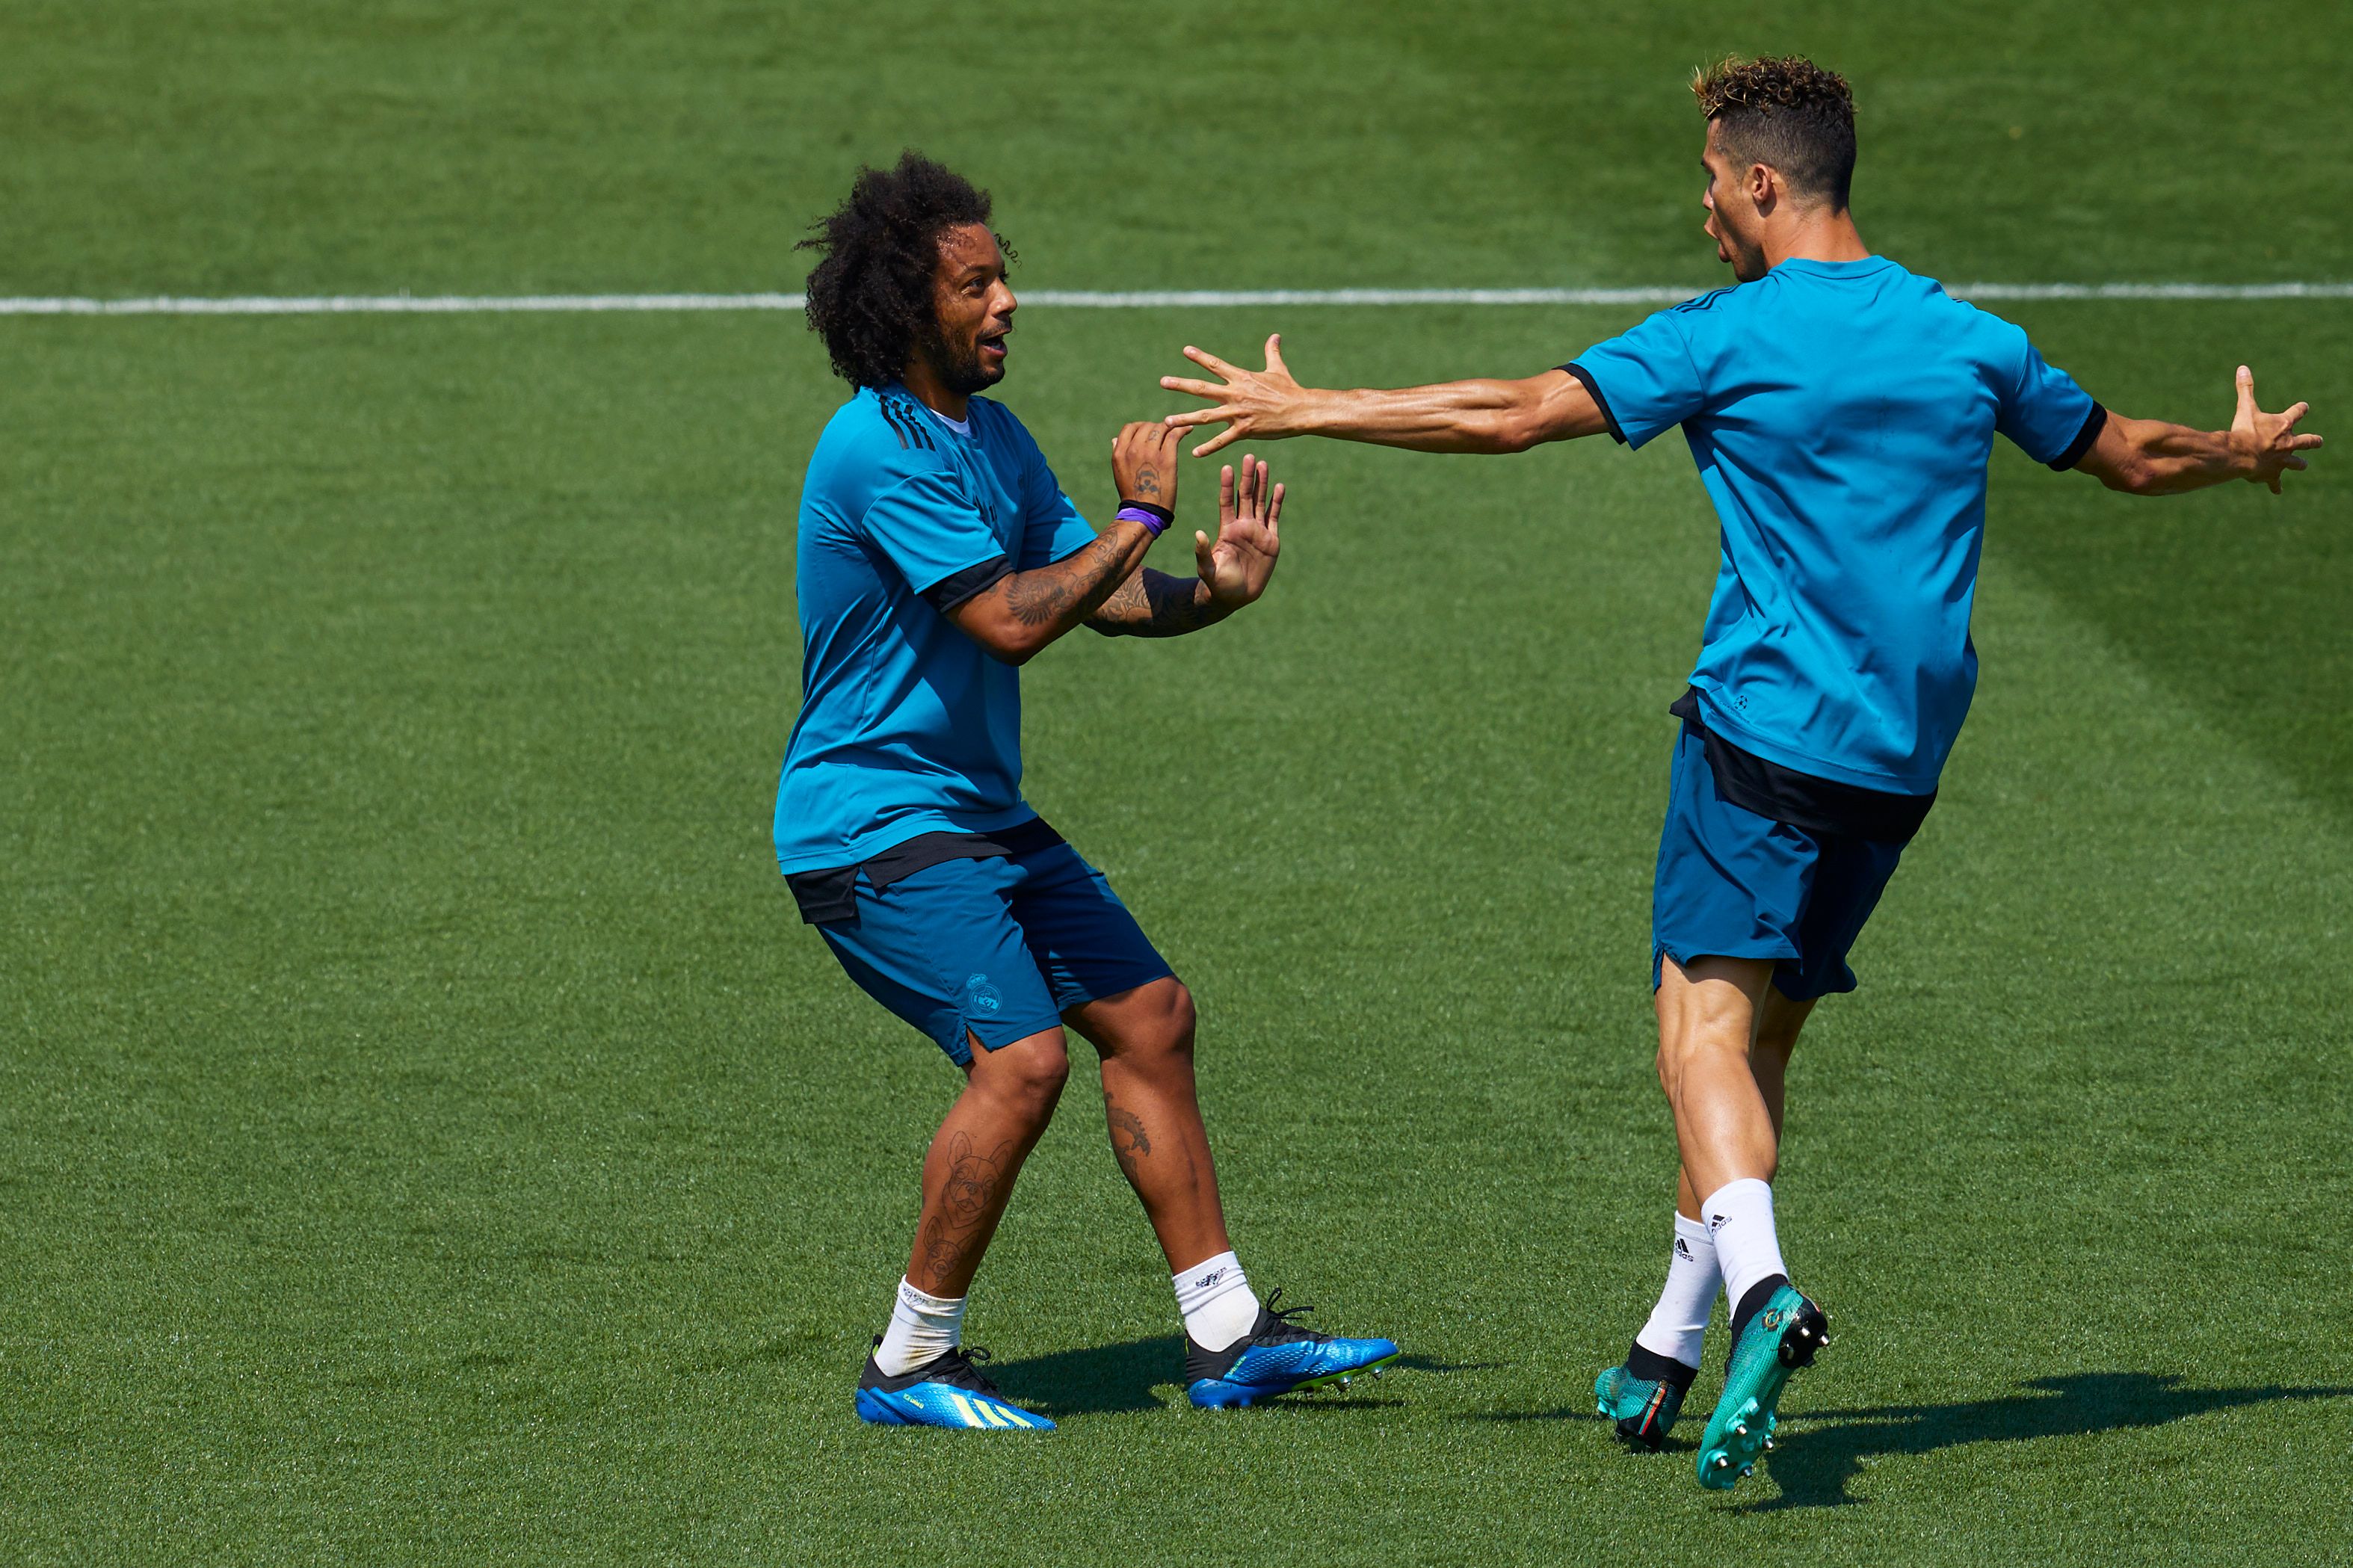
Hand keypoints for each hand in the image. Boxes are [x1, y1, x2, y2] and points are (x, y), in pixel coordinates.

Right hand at [1110, 421, 1180, 511]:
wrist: (1144, 512)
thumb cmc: (1133, 494)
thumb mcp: (1119, 471)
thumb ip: (1118, 452)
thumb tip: (1115, 439)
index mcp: (1120, 453)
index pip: (1129, 428)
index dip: (1141, 426)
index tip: (1149, 432)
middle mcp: (1133, 449)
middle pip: (1146, 426)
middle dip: (1156, 428)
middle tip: (1166, 433)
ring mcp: (1149, 453)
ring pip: (1160, 428)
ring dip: (1170, 427)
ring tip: (1178, 430)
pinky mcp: (1166, 459)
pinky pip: (1174, 435)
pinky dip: (1182, 429)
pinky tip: (1188, 430)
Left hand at [1161, 335, 1309, 457]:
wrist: (1300, 411)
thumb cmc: (1289, 390)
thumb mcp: (1278, 369)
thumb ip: (1272, 352)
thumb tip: (1275, 336)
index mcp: (1241, 378)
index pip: (1216, 365)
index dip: (1200, 357)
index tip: (1185, 350)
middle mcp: (1235, 394)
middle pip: (1202, 389)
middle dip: (1181, 385)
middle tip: (1163, 382)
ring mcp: (1238, 413)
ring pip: (1205, 417)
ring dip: (1184, 419)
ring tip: (1166, 421)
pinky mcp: (1244, 430)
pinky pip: (1221, 441)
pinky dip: (1208, 448)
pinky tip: (1194, 453)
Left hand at [1194, 454, 1283, 610]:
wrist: (1236, 596)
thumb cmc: (1217, 584)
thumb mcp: (1207, 569)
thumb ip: (1203, 552)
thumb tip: (1198, 533)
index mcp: (1227, 530)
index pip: (1226, 502)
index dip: (1226, 485)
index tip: (1226, 467)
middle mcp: (1242, 526)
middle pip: (1245, 496)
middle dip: (1247, 477)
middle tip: (1249, 457)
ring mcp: (1257, 531)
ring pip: (1260, 502)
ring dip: (1262, 484)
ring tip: (1263, 464)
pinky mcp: (1271, 540)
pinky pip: (1274, 517)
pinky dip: (1277, 502)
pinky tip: (1279, 487)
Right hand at [2230, 364, 2322, 493]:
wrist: (2242, 454)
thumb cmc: (2245, 430)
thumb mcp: (2246, 407)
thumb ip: (2245, 388)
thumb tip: (2242, 368)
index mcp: (2284, 425)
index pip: (2298, 412)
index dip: (2301, 409)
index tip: (2304, 407)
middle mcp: (2288, 443)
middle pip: (2308, 441)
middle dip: (2313, 441)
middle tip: (2318, 441)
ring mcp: (2282, 460)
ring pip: (2296, 463)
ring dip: (2299, 464)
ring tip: (2302, 465)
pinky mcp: (2273, 474)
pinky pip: (2276, 482)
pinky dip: (2276, 486)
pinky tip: (2278, 491)